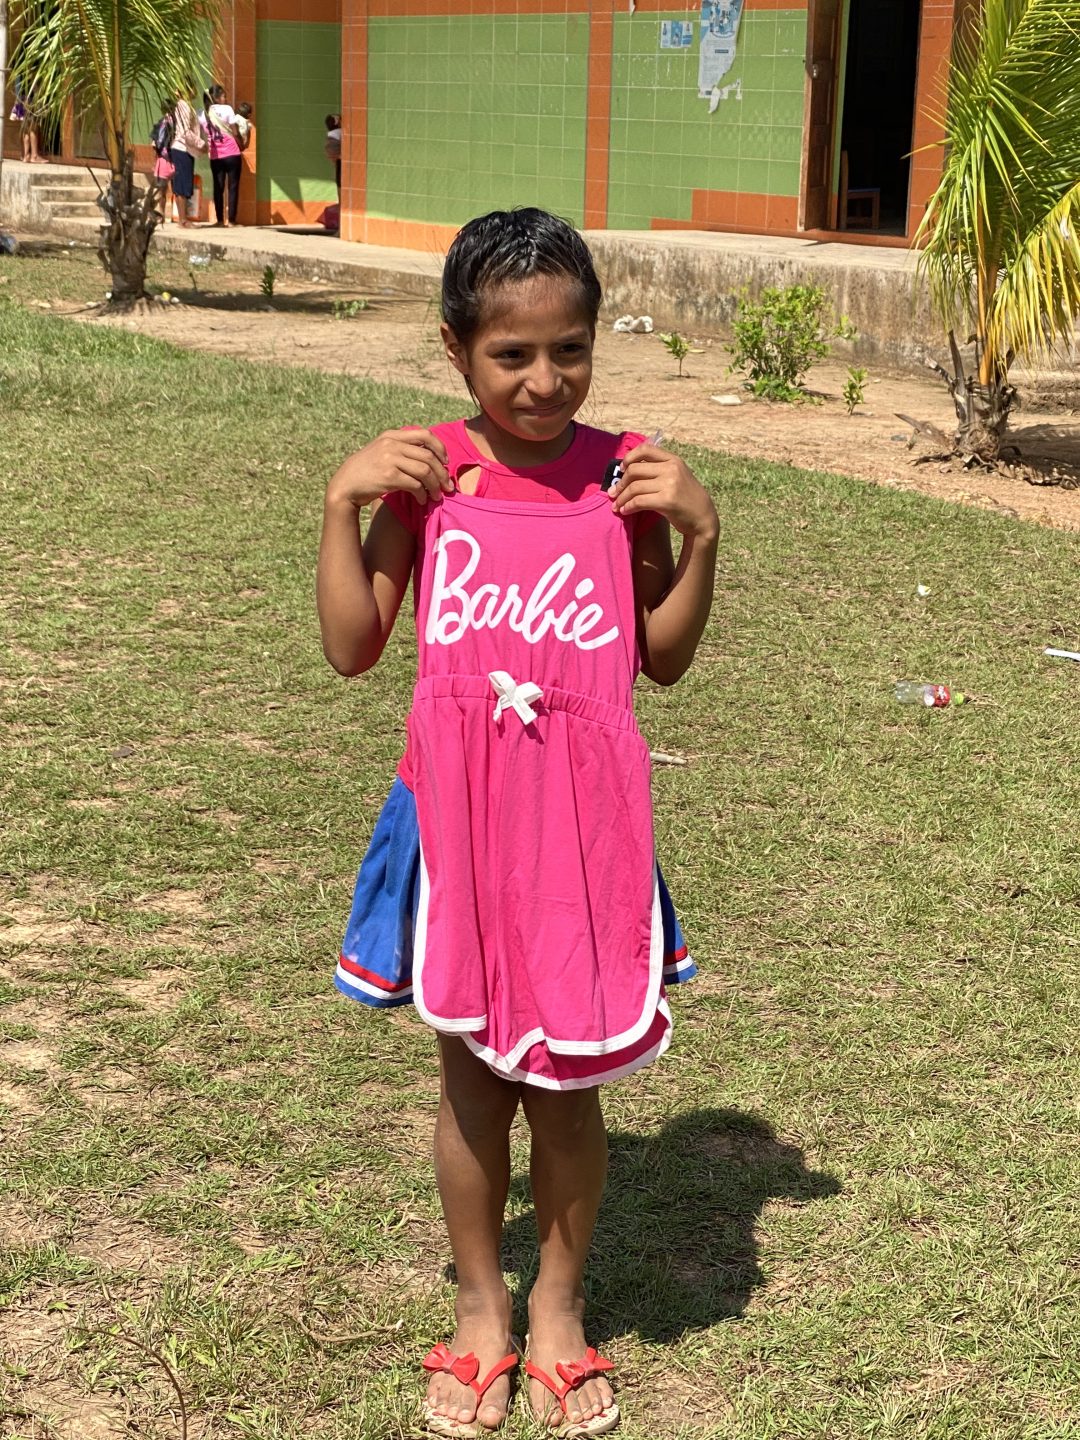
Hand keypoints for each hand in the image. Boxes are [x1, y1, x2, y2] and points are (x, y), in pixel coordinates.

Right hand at [325, 428, 451, 510]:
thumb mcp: (381, 451)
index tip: (446, 462)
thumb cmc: (366, 471)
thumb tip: (429, 457)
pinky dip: (422, 494)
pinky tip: (422, 500)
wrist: (345, 485)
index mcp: (391, 436)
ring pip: (425, 470)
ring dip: (435, 485)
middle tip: (447, 486)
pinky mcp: (389, 476)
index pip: (425, 434)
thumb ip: (400, 449)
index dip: (440, 448)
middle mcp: (391, 444)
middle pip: (428, 455)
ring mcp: (389, 459)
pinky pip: (415, 484)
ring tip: (437, 496)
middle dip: (442, 473)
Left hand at [610, 443, 717, 540]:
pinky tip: (624, 511)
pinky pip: (639, 501)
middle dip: (620, 483)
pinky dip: (628, 507)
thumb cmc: (686, 498)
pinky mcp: (667, 501)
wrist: (703, 518)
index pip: (646, 450)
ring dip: (621, 498)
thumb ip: (659, 469)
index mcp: (673, 460)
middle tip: (613, 493)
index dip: (629, 458)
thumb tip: (628, 468)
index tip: (622, 469)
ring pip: (634, 487)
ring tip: (616, 505)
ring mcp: (670, 484)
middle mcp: (672, 469)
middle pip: (634, 470)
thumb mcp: (677, 476)